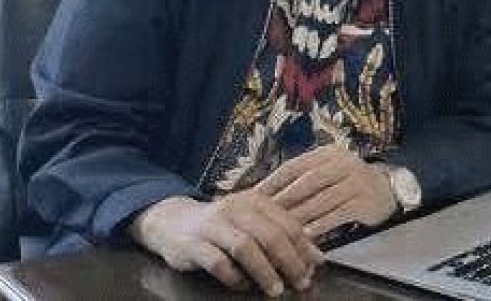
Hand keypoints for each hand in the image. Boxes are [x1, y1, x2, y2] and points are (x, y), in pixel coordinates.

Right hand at [128, 191, 323, 296]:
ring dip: (264, 271)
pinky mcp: (192, 244)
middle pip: (269, 235)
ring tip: (276, 290)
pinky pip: (217, 263)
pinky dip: (234, 277)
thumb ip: (282, 235)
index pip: (287, 223)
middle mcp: (234, 208)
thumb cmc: (222, 225)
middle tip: (300, 282)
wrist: (173, 221)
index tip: (314, 268)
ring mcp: (211, 225)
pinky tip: (242, 286)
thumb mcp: (252, 223)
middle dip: (289, 262)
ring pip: (244, 247)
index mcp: (253, 201)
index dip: (303, 247)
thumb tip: (317, 258)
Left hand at [257, 145, 397, 238]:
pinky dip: (321, 223)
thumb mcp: (327, 172)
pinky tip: (307, 234)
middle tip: (265, 215)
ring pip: (322, 199)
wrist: (387, 189)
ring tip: (281, 228)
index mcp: (327, 154)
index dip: (273, 181)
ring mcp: (355, 182)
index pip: (295, 165)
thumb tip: (266, 195)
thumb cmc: (347, 183)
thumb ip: (302, 179)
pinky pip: (338, 213)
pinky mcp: (365, 202)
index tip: (254, 196)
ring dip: (301, 214)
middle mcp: (342, 163)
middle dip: (285, 198)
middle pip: (308, 181)